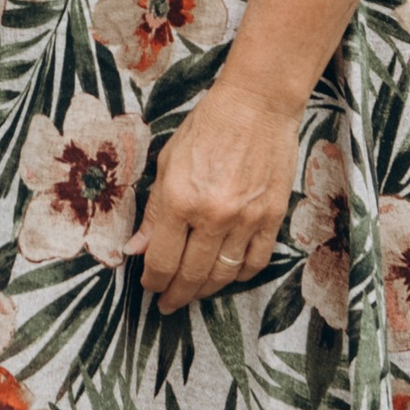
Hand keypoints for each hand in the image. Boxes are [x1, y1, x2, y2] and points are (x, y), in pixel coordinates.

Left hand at [134, 76, 303, 311]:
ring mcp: (247, 219)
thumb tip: (137, 248)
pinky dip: (240, 275)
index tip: (148, 288)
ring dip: (205, 290)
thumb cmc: (207, 126)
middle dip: (176, 295)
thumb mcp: (168, 163)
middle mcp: (214, 215)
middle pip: (192, 275)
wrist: (258, 105)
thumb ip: (154, 211)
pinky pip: (256, 261)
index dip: (152, 281)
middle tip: (167, 304)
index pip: (162, 259)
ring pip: (224, 274)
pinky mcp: (273, 217)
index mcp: (181, 200)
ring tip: (193, 294)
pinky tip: (227, 276)